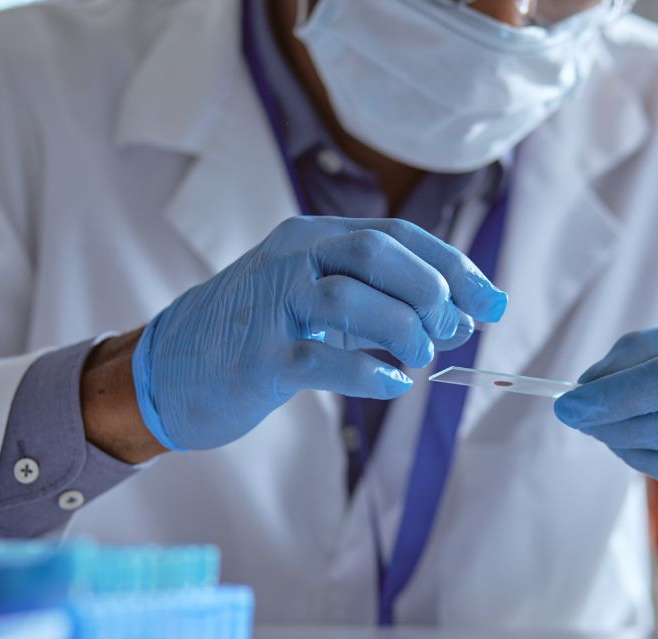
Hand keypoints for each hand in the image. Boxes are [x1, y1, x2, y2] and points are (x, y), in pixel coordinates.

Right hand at [133, 216, 507, 450]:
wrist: (164, 370)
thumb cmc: (253, 336)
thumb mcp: (317, 306)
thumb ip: (380, 306)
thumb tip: (459, 322)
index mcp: (312, 238)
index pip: (398, 236)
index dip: (453, 268)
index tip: (493, 302)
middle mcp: (292, 258)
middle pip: (378, 253)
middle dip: (431, 292)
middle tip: (449, 333)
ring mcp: (271, 305)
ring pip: (350, 299)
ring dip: (402, 330)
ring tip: (419, 358)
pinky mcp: (257, 358)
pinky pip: (320, 359)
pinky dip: (367, 372)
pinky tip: (393, 382)